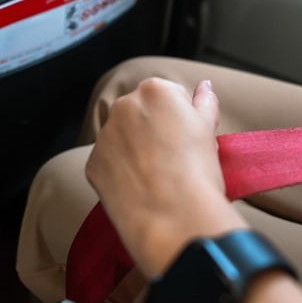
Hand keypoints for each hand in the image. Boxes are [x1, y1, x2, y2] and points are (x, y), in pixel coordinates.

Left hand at [86, 78, 246, 276]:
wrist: (174, 216)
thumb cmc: (198, 172)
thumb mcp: (209, 130)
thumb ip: (205, 102)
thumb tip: (205, 86)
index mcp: (155, 90)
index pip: (168, 96)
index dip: (180, 121)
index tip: (186, 141)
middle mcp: (124, 106)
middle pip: (140, 114)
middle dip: (152, 131)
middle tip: (172, 159)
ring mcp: (104, 135)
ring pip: (122, 138)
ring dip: (134, 150)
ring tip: (156, 177)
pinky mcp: (92, 163)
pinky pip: (108, 163)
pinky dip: (120, 173)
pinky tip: (139, 188)